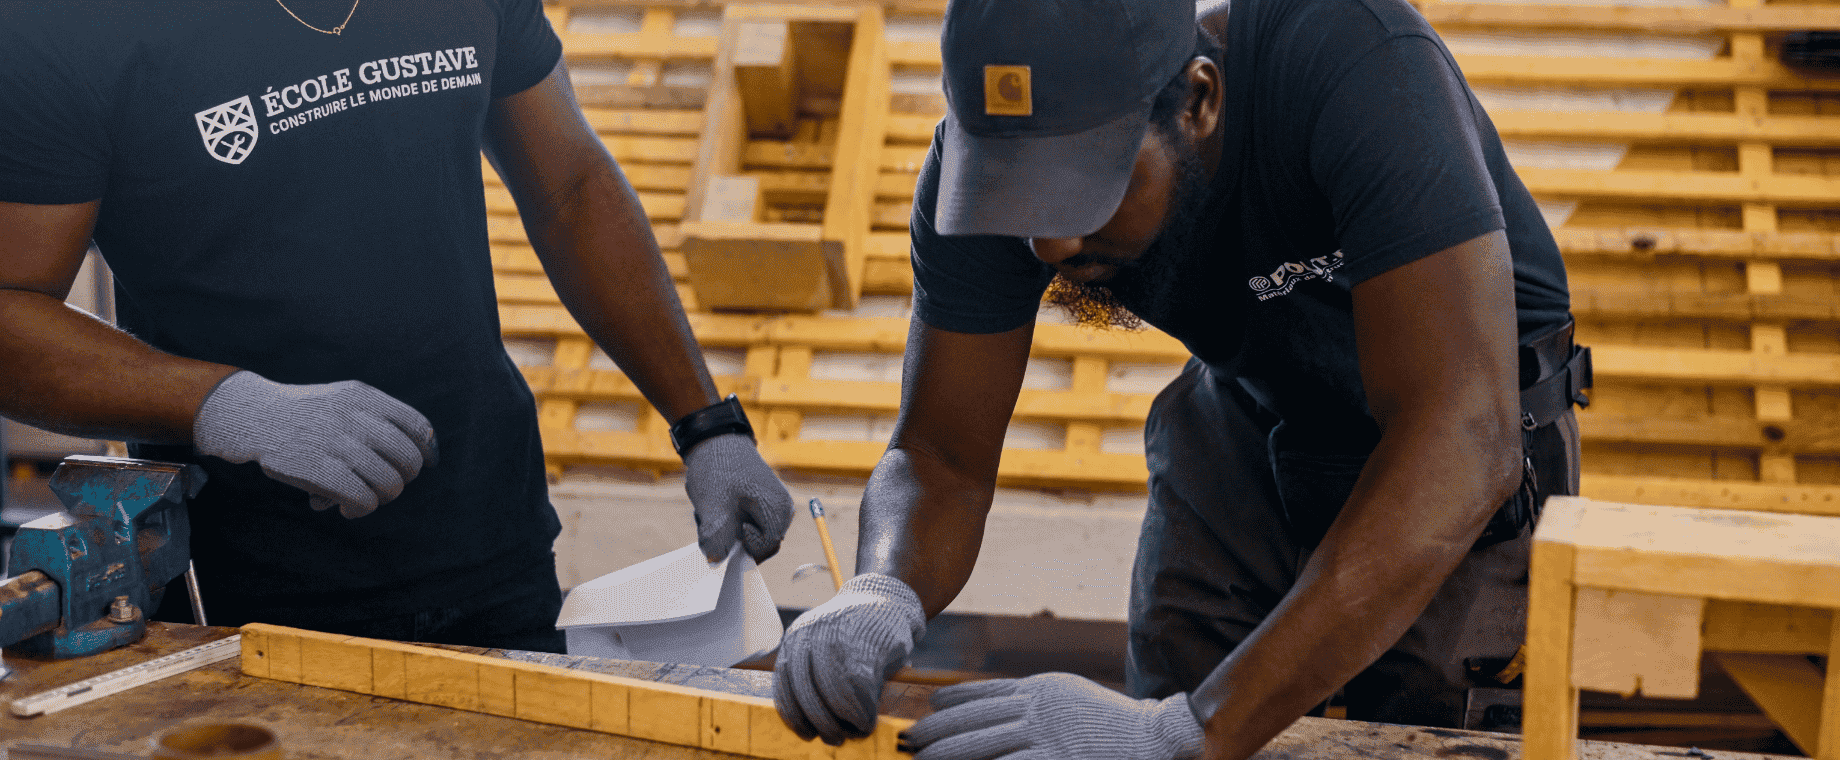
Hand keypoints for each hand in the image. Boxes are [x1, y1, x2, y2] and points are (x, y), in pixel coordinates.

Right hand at [193, 370, 437, 518]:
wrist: (253, 416)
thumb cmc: (307, 414)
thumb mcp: (344, 399)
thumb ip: (380, 417)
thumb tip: (423, 450)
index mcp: (365, 397)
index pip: (418, 426)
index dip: (427, 450)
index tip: (426, 464)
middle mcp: (355, 417)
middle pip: (409, 460)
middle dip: (402, 479)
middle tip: (384, 485)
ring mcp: (337, 443)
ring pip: (390, 484)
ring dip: (380, 498)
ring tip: (363, 498)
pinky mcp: (318, 469)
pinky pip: (363, 499)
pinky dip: (361, 509)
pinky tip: (347, 508)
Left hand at [683, 433, 793, 561]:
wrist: (715, 439)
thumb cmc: (719, 469)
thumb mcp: (713, 506)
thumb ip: (717, 538)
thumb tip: (716, 560)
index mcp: (778, 511)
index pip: (764, 549)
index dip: (739, 547)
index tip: (720, 531)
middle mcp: (783, 509)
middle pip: (757, 543)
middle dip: (731, 537)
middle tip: (712, 516)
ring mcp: (773, 505)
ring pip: (749, 534)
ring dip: (727, 528)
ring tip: (713, 507)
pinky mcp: (761, 502)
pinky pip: (746, 523)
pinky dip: (728, 519)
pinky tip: (717, 503)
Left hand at [775, 573, 926, 743]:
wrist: (886, 600)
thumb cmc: (854, 634)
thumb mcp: (824, 649)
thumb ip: (812, 677)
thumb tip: (808, 725)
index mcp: (796, 638)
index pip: (785, 685)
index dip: (794, 716)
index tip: (806, 733)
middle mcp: (812, 634)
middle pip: (807, 691)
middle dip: (821, 722)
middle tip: (834, 738)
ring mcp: (840, 636)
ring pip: (833, 692)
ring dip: (844, 720)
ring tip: (854, 731)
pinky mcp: (868, 642)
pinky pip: (860, 687)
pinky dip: (864, 710)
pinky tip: (868, 720)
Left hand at [902, 673, 1204, 759]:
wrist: (1156, 739)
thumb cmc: (1115, 726)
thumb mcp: (1071, 699)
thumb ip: (1038, 703)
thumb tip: (1001, 709)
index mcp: (1042, 688)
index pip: (987, 693)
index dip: (955, 701)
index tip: (930, 705)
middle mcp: (1038, 707)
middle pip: (975, 718)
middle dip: (938, 730)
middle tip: (909, 739)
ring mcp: (1045, 734)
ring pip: (982, 744)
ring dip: (946, 753)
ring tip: (920, 759)